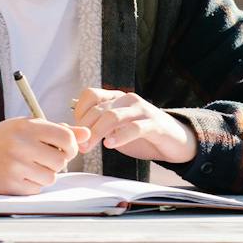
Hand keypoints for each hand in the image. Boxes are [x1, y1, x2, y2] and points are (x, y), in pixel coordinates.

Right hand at [0, 117, 91, 194]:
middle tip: (42, 158)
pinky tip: (19, 175)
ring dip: (45, 174)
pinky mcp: (11, 185)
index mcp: (27, 127)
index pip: (66, 137)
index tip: (62, 148)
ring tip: (29, 166)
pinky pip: (37, 189)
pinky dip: (33, 184)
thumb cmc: (2, 139)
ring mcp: (16, 166)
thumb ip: (57, 130)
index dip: (70, 145)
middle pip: (61, 161)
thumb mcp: (26, 127)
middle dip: (56, 162)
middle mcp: (21, 145)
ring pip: (51, 177)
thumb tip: (87, 134)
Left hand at [72, 87, 196, 163]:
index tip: (76, 131)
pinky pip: (135, 127)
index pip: (91, 95)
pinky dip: (121, 136)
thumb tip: (68, 126)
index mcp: (116, 97)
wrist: (175, 142)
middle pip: (99, 109)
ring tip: (89, 147)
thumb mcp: (115, 130)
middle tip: (79, 146)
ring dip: (97, 133)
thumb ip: (95, 126)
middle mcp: (128, 99)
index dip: (80, 112)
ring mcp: (142, 110)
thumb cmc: (140, 135)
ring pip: (113, 116)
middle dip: (85, 128)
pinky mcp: (155, 124)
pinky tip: (111, 145)